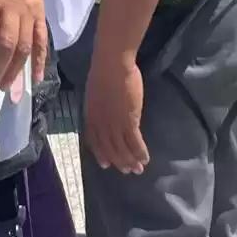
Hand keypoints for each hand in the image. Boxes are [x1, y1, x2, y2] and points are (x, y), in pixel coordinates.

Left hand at [84, 51, 148, 174]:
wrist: (112, 65)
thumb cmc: (103, 72)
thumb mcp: (95, 92)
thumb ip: (99, 106)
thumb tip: (105, 112)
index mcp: (91, 116)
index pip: (94, 141)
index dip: (101, 154)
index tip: (106, 164)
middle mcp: (101, 124)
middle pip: (109, 148)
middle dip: (119, 161)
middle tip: (127, 171)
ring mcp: (114, 124)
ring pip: (122, 149)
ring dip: (131, 161)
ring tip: (138, 169)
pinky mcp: (129, 121)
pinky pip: (135, 143)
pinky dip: (140, 152)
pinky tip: (145, 158)